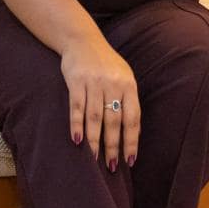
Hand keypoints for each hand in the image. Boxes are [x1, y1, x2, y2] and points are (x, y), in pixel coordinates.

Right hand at [60, 33, 139, 169]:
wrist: (83, 40)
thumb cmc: (106, 63)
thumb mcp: (123, 76)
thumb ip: (127, 100)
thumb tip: (131, 132)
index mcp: (128, 84)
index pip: (132, 117)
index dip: (131, 140)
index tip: (130, 160)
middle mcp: (113, 84)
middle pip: (114, 120)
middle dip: (113, 146)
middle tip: (111, 167)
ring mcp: (94, 82)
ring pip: (95, 117)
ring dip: (94, 141)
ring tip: (94, 160)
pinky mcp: (76, 81)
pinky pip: (77, 107)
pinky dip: (77, 125)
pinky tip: (77, 141)